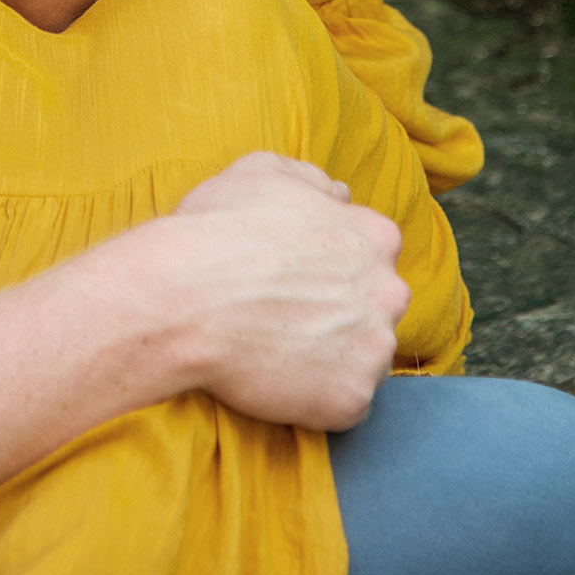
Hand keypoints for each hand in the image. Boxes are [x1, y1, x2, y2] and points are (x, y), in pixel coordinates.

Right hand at [112, 153, 407, 431]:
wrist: (186, 297)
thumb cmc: (218, 228)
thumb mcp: (263, 172)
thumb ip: (312, 179)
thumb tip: (339, 193)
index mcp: (375, 236)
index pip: (374, 255)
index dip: (334, 267)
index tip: (299, 278)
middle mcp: (387, 292)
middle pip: (375, 308)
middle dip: (343, 313)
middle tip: (288, 316)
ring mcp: (374, 349)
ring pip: (363, 358)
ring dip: (331, 357)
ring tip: (277, 349)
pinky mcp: (351, 399)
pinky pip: (344, 403)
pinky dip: (316, 397)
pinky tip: (276, 379)